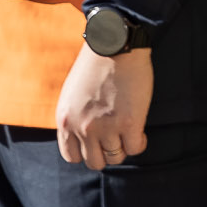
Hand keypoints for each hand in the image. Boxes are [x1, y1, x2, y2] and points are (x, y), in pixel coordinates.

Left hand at [55, 44, 152, 170]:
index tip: (97, 142)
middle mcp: (83, 128)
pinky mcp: (130, 123)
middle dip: (106, 153)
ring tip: (130, 134)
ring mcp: (107, 127)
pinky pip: (134, 148)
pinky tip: (140, 132)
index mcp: (65, 121)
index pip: (71, 156)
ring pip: (115, 157)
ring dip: (123, 147)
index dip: (87, 151)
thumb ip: (74, 117)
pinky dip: (139, 143)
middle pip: (94, 161)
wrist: (115, 44)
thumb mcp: (72, 94)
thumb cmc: (95, 63)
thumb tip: (83, 135)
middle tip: (116, 139)